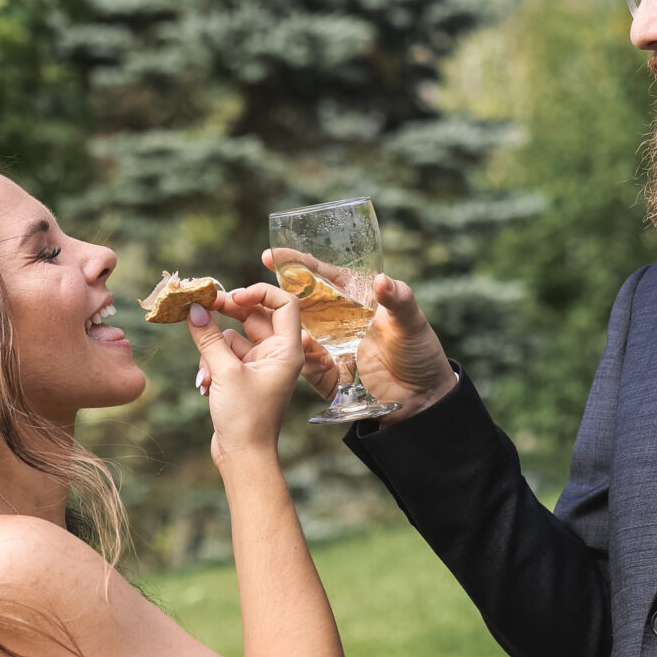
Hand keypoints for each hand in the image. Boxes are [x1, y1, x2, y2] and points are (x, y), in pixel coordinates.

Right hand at [184, 288, 304, 461]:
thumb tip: (195, 308)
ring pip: (234, 338)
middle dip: (226, 314)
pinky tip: (204, 385)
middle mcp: (278, 354)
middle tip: (200, 306)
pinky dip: (213, 365)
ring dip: (213, 350)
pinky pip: (227, 356)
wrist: (243, 457)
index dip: (259, 292)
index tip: (231, 295)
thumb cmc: (245, 418)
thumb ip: (209, 337)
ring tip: (206, 374)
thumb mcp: (224, 372)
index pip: (284, 303)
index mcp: (287, 349)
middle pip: (254, 316)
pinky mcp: (245, 377)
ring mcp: (261, 365)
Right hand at [212, 265, 456, 421]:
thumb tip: (382, 281)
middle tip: (237, 292)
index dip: (295, 264)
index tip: (269, 255)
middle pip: (293, 301)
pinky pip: (292, 362)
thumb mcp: (411, 323)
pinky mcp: (320, 372)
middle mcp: (334, 320)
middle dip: (263, 295)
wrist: (421, 401)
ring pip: (285, 331)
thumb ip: (399, 300)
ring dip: (259, 325)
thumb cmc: (420, 354)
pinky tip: (256, 351)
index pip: (320, 276)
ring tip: (235, 317)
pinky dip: (274, 357)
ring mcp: (325, 346)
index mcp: (353, 300)